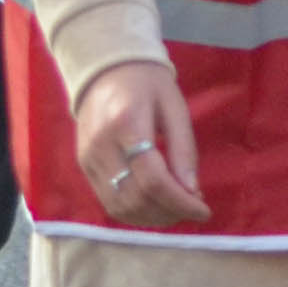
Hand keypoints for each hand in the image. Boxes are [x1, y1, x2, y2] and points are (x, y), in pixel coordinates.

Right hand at [71, 56, 210, 226]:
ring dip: (152, 218)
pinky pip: (109, 202)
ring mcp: (88, 158)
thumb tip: (192, 193)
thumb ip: (183, 150)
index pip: (153, 179)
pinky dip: (135, 212)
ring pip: (120, 207)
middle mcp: (101, 145)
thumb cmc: (147, 85)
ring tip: (175, 209)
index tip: (203, 210)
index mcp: (126, 124)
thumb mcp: (175, 108)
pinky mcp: (84, 166)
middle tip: (192, 207)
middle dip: (169, 212)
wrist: (106, 69)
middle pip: (136, 198)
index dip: (181, 202)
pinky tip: (154, 206)